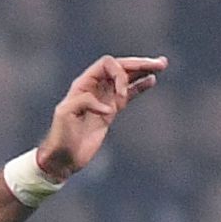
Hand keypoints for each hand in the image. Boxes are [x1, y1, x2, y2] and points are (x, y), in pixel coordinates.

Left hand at [32, 55, 167, 180]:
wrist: (63, 158)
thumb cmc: (60, 136)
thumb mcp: (65, 114)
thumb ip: (84, 102)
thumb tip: (108, 107)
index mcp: (83, 83)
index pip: (107, 64)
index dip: (119, 74)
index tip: (121, 98)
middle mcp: (94, 87)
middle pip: (120, 67)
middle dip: (139, 64)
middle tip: (159, 63)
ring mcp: (104, 99)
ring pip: (126, 79)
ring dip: (143, 71)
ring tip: (161, 65)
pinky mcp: (110, 112)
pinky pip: (128, 94)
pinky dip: (140, 86)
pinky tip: (152, 80)